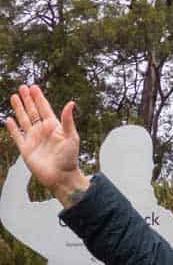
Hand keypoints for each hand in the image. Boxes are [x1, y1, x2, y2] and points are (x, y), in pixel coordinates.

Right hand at [6, 84, 87, 205]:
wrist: (61, 177)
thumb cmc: (70, 158)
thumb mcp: (71, 137)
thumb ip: (68, 120)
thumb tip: (71, 103)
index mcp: (55, 127)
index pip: (45, 109)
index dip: (39, 98)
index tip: (34, 87)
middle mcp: (43, 131)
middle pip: (33, 112)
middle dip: (28, 100)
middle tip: (22, 87)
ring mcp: (34, 139)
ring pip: (24, 120)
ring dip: (19, 109)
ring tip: (14, 97)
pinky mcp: (26, 149)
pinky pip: (17, 136)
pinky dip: (12, 128)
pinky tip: (9, 119)